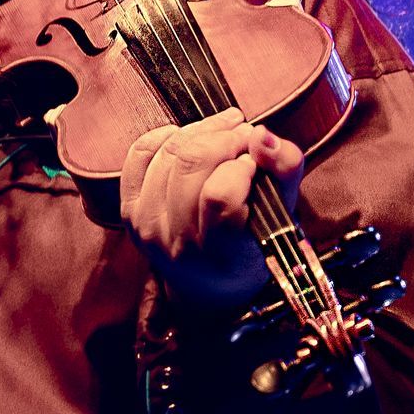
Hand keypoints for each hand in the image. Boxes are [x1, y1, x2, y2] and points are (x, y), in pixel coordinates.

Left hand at [118, 108, 303, 306]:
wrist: (209, 283)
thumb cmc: (252, 245)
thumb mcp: (282, 214)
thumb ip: (284, 170)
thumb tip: (261, 134)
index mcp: (221, 254)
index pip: (220, 195)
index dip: (242, 165)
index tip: (256, 162)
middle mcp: (176, 244)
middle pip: (192, 164)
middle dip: (224, 137)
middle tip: (244, 136)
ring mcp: (147, 227)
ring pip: (170, 152)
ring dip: (203, 130)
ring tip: (226, 133)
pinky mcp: (129, 211)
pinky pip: (141, 153)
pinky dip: (167, 135)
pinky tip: (191, 139)